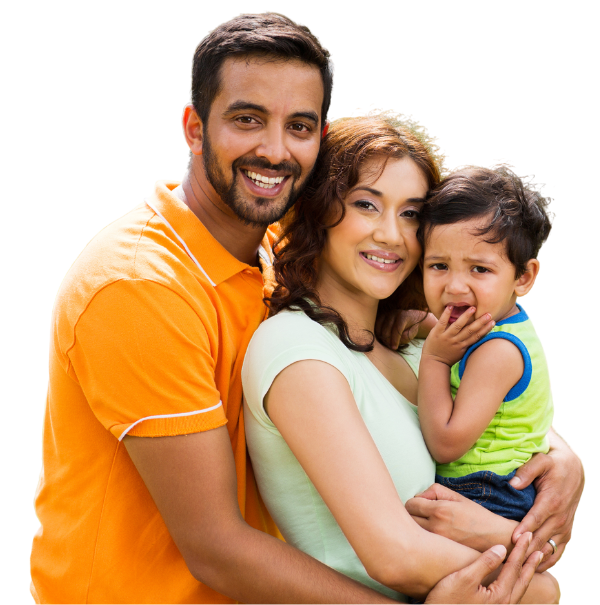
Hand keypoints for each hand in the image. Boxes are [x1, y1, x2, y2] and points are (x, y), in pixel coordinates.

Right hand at [375, 309, 427, 349]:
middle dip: (387, 340)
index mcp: (403, 316)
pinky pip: (375, 327)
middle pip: (386, 330)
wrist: (409, 317)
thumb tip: (398, 340)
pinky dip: (377, 334)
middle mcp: (393, 313)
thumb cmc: (411, 326)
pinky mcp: (380, 316)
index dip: (395, 339)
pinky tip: (382, 338)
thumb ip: (407, 336)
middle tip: (390, 346)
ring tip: (387, 342)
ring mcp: (385, 314)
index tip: (394, 347)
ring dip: (382, 338)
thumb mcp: (413, 332)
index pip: (397, 328)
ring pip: (379, 328)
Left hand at [406, 483, 515, 552]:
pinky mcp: (441, 553)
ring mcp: (438, 542)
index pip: (410, 504)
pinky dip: (423, 540)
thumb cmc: (476, 515)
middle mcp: (436, 526)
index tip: (420, 505)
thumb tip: (419, 496)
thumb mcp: (457, 496)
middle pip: (408, 519)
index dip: (414, 503)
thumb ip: (434, 491)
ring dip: (415, 527)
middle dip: (411, 514)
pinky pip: (423, 545)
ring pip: (413, 533)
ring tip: (425, 526)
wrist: (496, 538)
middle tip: (421, 515)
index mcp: (439, 510)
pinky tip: (430, 539)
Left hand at [422, 306, 494, 366]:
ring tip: (473, 308)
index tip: (493, 322)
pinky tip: (450, 307)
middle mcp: (456, 341)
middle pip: (470, 330)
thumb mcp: (460, 352)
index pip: (476, 336)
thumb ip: (467, 343)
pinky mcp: (436, 334)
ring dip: (465, 317)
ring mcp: (446, 337)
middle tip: (488, 314)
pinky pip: (442, 323)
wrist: (433, 363)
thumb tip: (478, 335)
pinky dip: (446, 315)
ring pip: (457, 326)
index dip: (485, 329)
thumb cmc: (448, 357)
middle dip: (480, 322)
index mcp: (463, 346)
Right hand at [424, 533, 541, 604]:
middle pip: (522, 579)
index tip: (527, 535)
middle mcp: (504, 604)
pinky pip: (513, 592)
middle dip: (530, 561)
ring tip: (534, 560)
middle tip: (539, 546)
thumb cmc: (447, 601)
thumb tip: (502, 548)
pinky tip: (516, 578)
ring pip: (520, 588)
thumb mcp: (464, 578)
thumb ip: (485, 563)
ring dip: (528, 572)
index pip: (514, 567)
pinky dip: (519, 581)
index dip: (520, 549)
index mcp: (500, 595)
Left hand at [509, 437, 584, 569]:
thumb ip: (527, 471)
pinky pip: (559, 549)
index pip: (536, 518)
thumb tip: (512, 484)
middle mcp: (560, 516)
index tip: (513, 540)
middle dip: (527, 548)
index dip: (525, 529)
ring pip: (551, 547)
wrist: (574, 468)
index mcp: (552, 501)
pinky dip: (549, 560)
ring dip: (537, 558)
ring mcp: (565, 525)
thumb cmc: (553, 463)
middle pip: (541, 536)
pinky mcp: (567, 529)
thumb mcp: (541, 461)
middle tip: (510, 559)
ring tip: (521, 568)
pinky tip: (536, 568)